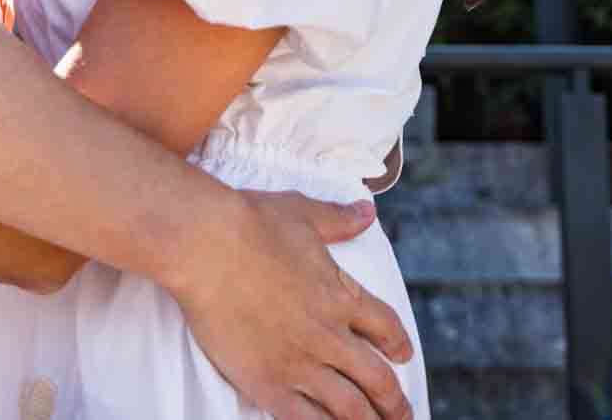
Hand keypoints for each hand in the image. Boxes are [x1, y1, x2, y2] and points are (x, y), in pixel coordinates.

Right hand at [171, 190, 413, 419]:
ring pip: (349, 408)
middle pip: (377, 379)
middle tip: (402, 415)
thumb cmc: (251, 224)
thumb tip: (365, 212)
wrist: (207, 247)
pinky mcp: (267, 383)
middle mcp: (329, 335)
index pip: (385, 327)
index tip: (403, 356)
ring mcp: (300, 363)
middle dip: (394, 402)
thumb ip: (338, 219)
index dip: (399, 345)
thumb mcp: (303, 213)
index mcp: (342, 294)